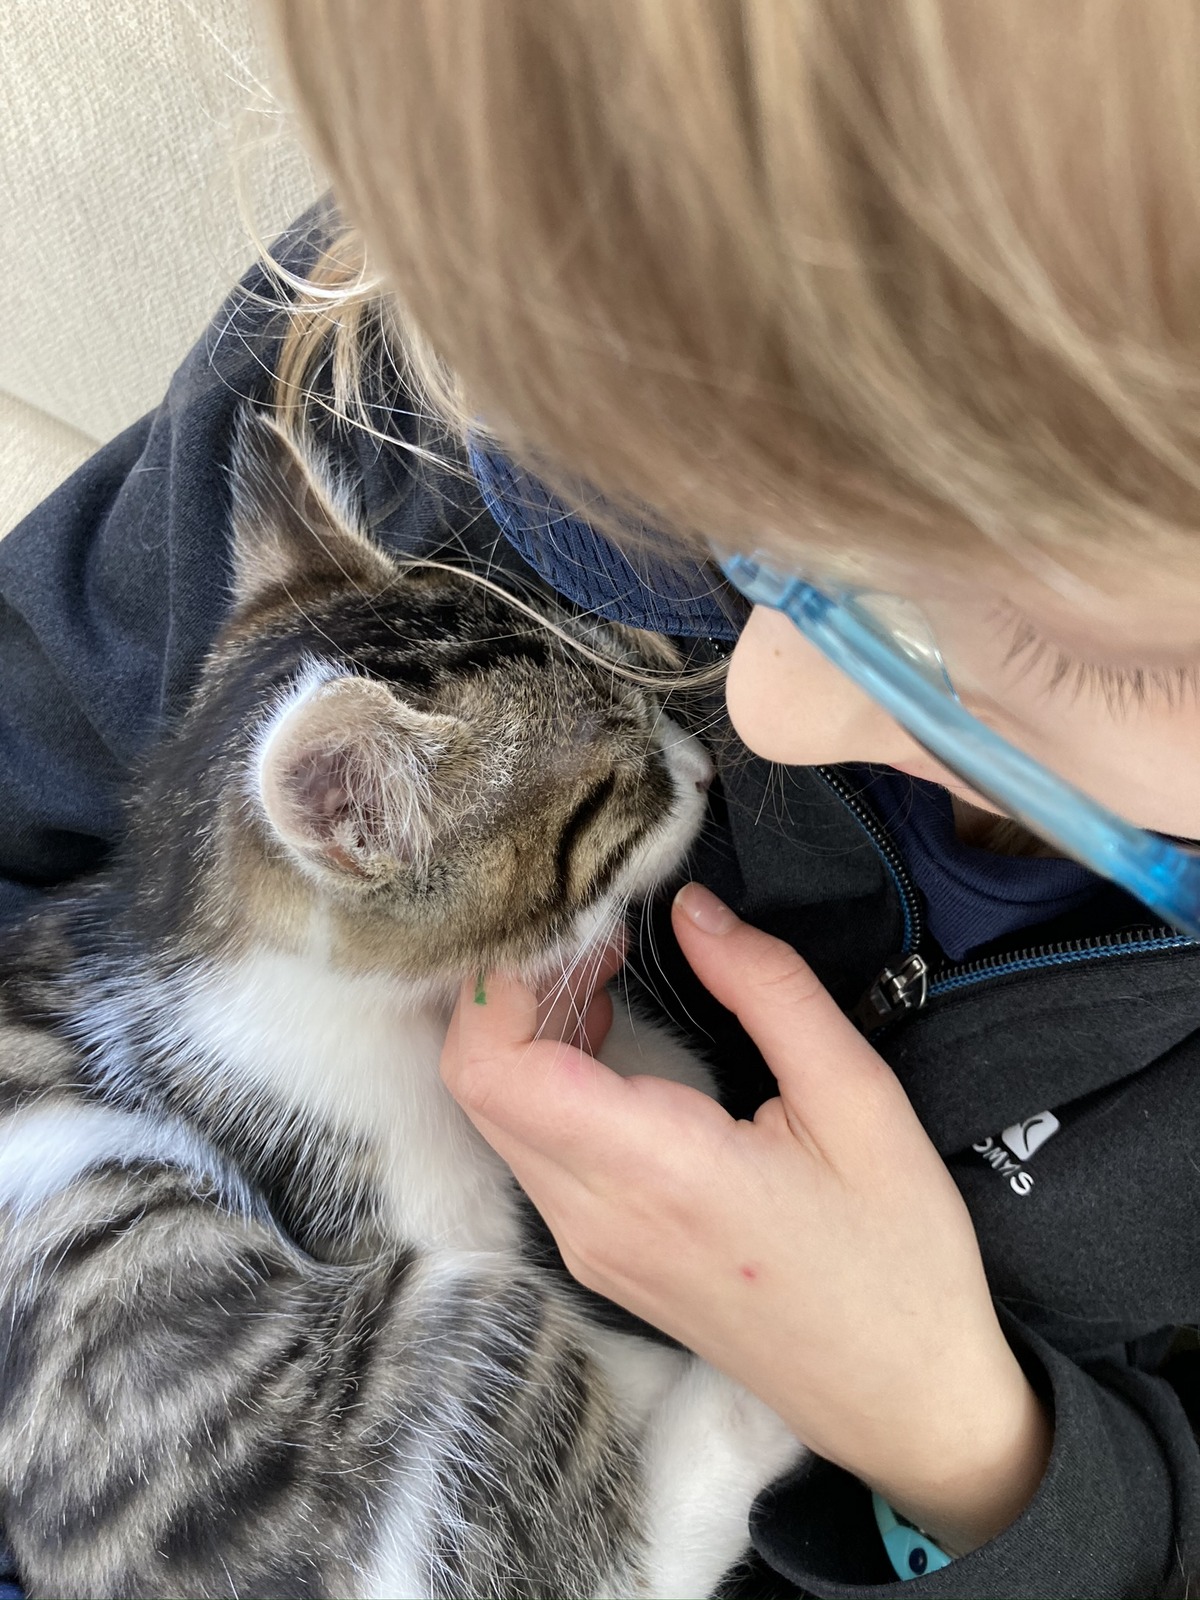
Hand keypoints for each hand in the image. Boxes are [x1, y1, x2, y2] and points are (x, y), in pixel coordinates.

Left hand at [441, 885, 1049, 1553]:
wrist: (904, 1401)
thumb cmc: (897, 1257)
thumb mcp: (859, 1100)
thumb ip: (766, 989)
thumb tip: (690, 907)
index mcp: (657, 1172)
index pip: (494, 1070)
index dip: (500, 982)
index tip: (570, 924)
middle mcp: (594, 1217)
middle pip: (477, 1086)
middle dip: (510, 990)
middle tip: (590, 934)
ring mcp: (588, 1246)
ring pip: (497, 1117)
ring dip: (523, 1033)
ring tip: (605, 972)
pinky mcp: (599, 1258)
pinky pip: (532, 1151)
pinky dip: (543, 1081)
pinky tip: (605, 1040)